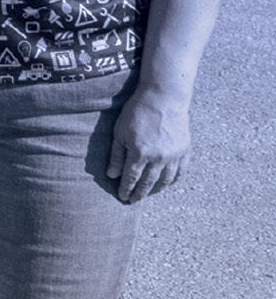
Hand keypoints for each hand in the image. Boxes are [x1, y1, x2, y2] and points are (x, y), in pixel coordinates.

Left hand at [107, 82, 190, 203]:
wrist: (164, 97)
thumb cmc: (138, 112)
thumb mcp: (120, 132)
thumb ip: (117, 155)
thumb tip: (112, 175)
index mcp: (140, 153)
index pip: (131, 178)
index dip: (126, 189)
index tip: (122, 197)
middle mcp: (158, 157)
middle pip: (148, 182)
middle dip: (139, 193)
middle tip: (133, 201)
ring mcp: (174, 155)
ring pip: (165, 180)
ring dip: (156, 190)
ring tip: (148, 194)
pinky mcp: (185, 150)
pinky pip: (180, 171)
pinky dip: (173, 180)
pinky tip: (167, 184)